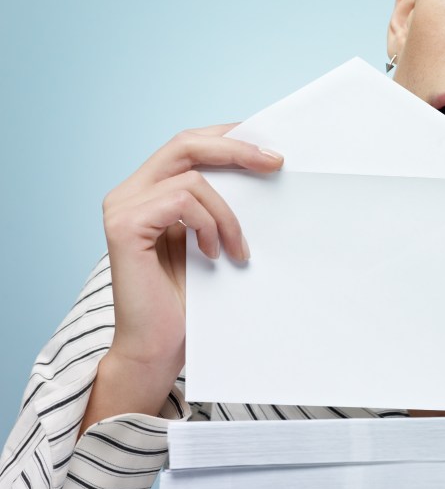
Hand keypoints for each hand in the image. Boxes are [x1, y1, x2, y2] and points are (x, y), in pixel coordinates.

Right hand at [102, 124, 282, 379]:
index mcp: (146, 192)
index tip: (267, 145)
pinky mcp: (124, 227)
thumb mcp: (209, 243)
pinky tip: (213, 255)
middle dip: (236, 148)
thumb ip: (217, 208)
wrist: (159, 350)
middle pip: (186, 144)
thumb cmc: (187, 305)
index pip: (187, 145)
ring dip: (227, 214)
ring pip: (192, 177)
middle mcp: (128, 193)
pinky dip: (208, 225)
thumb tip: (264, 170)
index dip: (226, 137)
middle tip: (277, 162)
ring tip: (238, 250)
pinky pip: (181, 200)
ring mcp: (122, 208)